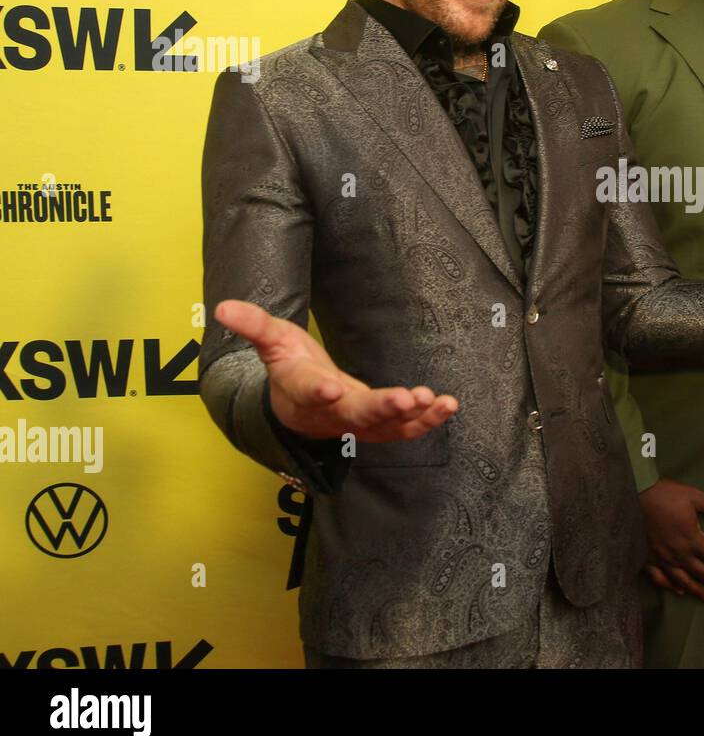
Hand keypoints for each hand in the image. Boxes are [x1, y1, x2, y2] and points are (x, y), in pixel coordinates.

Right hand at [213, 299, 457, 441]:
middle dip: (381, 408)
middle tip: (406, 399)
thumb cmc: (290, 369)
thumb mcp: (272, 342)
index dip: (318, 391)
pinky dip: (427, 420)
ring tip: (435, 402)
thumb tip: (222, 306)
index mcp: (302, 390)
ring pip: (386, 427)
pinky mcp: (379, 426)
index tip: (331, 387)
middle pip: (356, 415)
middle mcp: (332, 412)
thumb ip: (254, 325)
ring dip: (413, 417)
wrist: (302, 409)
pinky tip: (448, 405)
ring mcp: (358, 423)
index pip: (308, 391)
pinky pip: (405, 429)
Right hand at [639, 478, 703, 602]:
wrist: (633, 495)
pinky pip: (660, 579)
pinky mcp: (648, 559)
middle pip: (702, 572)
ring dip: (697, 590)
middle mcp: (678, 553)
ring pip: (683, 580)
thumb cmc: (666, 494)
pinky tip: (678, 591)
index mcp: (692, 539)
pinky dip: (670, 586)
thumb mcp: (695, 497)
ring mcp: (662, 558)